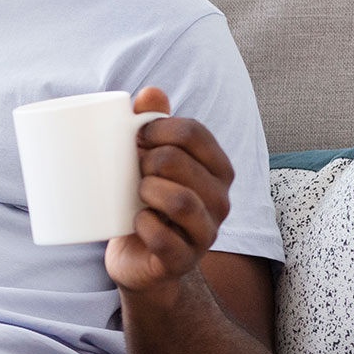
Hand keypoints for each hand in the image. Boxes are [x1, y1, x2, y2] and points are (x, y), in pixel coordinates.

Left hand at [105, 87, 234, 294]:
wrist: (138, 259)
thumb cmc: (145, 200)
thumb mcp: (149, 161)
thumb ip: (153, 124)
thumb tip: (151, 91)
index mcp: (215, 169)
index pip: (194, 133)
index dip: (158, 128)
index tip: (135, 137)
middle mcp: (220, 200)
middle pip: (180, 163)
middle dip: (148, 160)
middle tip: (133, 169)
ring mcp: (204, 233)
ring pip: (181, 201)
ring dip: (148, 190)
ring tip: (136, 193)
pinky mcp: (183, 261)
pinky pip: (166, 240)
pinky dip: (144, 226)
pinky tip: (135, 221)